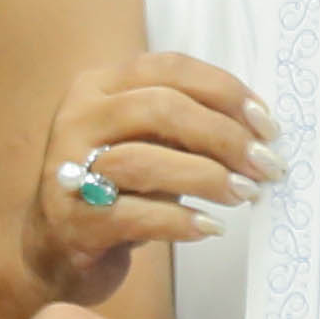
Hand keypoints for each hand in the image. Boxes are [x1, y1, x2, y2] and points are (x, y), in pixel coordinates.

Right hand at [19, 51, 279, 304]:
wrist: (53, 249)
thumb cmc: (115, 189)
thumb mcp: (146, 141)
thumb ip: (187, 125)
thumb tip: (259, 129)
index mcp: (100, 86)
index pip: (170, 69)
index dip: (225, 90)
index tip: (266, 124)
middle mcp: (79, 118)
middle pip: (162, 109)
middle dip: (224, 136)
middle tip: (265, 165)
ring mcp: (69, 170)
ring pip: (145, 161)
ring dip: (207, 177)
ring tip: (245, 194)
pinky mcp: (73, 221)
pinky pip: (133, 215)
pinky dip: (179, 221)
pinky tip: (209, 227)